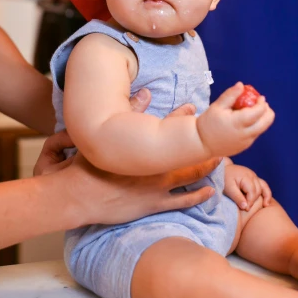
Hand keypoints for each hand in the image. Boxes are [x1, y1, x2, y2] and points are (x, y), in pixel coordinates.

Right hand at [34, 87, 215, 224]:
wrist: (77, 196)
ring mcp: (155, 187)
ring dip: (205, 167)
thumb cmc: (86, 166)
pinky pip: (181, 201)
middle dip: (202, 142)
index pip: (168, 127)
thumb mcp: (105, 135)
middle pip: (186, 151)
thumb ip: (128, 112)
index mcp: (141, 147)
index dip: (182, 117)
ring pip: (189, 175)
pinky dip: (197, 196)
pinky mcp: (153, 205)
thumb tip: (146, 92)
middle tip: (217, 136)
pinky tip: (210, 191)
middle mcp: (153, 166)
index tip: (193, 108)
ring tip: (220, 160)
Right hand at [196, 82, 274, 158]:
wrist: (201, 144)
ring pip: (263, 129)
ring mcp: (246, 142)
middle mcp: (245, 134)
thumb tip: (241, 85)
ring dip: (262, 118)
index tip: (259, 97)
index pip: (259, 112)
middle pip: (267, 122)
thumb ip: (230, 95)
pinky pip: (255, 134)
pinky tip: (245, 121)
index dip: (262, 103)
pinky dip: (255, 126)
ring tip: (253, 111)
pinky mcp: (245, 147)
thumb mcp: (217, 106)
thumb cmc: (208, 123)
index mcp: (238, 122)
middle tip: (261, 104)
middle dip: (268, 111)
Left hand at [223, 159, 271, 210]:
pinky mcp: (254, 178)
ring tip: (265, 206)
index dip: (250, 202)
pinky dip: (266, 193)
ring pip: (263, 187)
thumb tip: (246, 207)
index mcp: (246, 177)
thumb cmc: (224, 179)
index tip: (245, 209)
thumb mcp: (228, 189)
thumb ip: (237, 197)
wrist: (223, 169)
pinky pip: (263, 185)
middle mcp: (252, 175)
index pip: (252, 192)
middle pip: (258, 190)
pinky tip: (266, 202)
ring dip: (265, 196)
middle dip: (254, 200)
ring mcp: (254, 176)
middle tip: (247, 208)